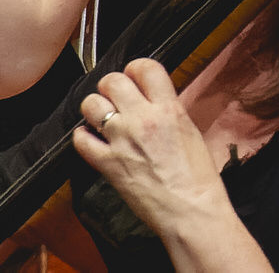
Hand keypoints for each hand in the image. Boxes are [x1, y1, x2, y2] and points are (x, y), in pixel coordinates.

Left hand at [72, 59, 229, 234]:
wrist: (190, 210)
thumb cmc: (198, 178)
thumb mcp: (190, 132)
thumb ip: (168, 111)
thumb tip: (152, 103)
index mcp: (169, 109)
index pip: (145, 67)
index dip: (136, 69)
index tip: (135, 77)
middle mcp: (142, 119)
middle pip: (112, 81)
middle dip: (111, 86)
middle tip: (115, 96)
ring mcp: (121, 141)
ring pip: (91, 104)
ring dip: (95, 107)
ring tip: (101, 116)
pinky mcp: (107, 164)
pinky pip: (80, 140)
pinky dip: (82, 136)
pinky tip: (91, 139)